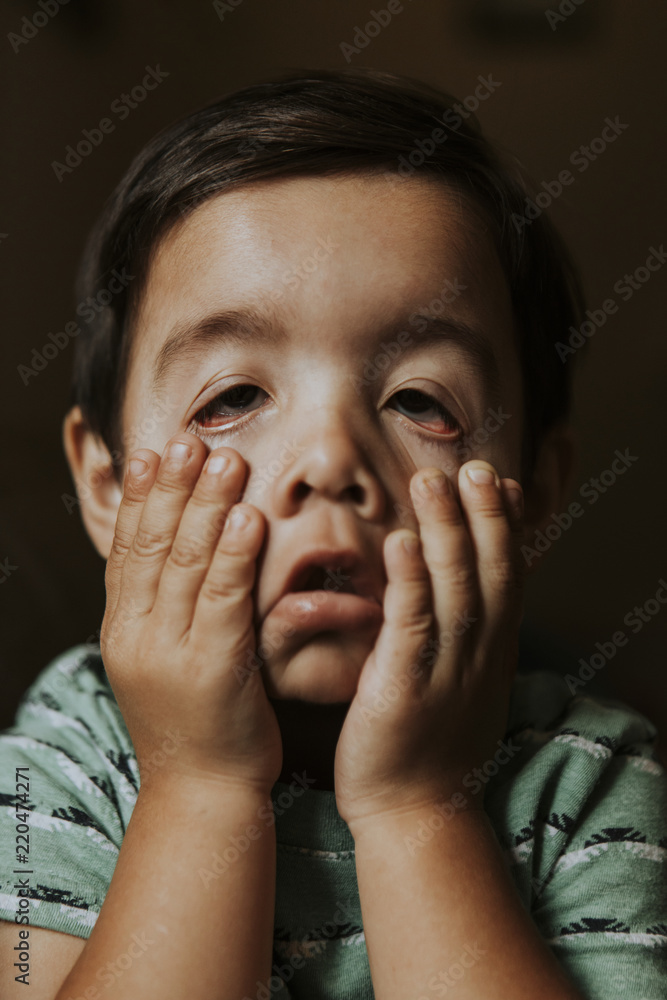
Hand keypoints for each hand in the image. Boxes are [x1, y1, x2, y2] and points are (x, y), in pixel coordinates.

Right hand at [101, 433, 281, 793]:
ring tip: (225, 460)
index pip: (127, 550)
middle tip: (192, 441)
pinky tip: (248, 518)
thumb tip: (169, 559)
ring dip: (207, 507)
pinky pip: (225, 599)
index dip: (142, 499)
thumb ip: (162, 611)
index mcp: (124, 631)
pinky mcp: (213, 668)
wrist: (203, 793)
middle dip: (175, 489)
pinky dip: (236, 555)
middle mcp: (139, 635)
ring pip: (187, 564)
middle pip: (154, 546)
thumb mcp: (162, 662)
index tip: (153, 454)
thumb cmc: (193, 723)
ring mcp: (172, 652)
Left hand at [334, 460, 523, 830]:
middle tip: (474, 467)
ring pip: (456, 590)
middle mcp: (479, 656)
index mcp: (492, 651)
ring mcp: (446, 671)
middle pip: (491, 572)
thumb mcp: (466, 682)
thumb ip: (470, 633)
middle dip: (484, 516)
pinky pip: (412, 626)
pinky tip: (401, 543)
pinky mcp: (405, 689)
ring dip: (447, 533)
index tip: (501, 482)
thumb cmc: (429, 741)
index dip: (507, 527)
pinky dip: (410, 581)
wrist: (414, 812)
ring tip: (432, 482)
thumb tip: (470, 588)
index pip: (510, 576)